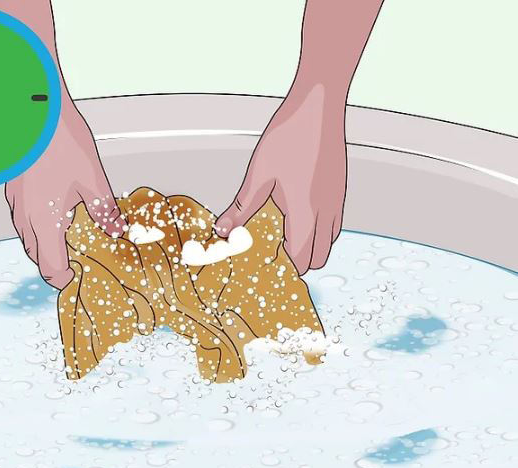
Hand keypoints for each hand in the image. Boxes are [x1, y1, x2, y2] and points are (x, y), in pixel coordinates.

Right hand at [5, 105, 125, 288]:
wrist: (32, 110)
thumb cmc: (61, 144)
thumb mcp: (93, 181)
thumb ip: (105, 211)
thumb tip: (117, 230)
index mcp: (46, 223)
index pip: (50, 267)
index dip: (63, 278)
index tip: (75, 278)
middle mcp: (26, 219)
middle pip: (36, 255)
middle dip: (53, 264)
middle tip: (72, 263)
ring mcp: (16, 203)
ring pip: (27, 237)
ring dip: (43, 246)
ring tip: (64, 240)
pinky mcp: (13, 189)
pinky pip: (22, 219)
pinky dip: (36, 226)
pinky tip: (51, 212)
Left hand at [216, 84, 345, 274]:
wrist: (320, 106)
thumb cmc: (289, 136)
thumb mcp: (258, 174)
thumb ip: (241, 207)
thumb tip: (222, 230)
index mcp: (304, 211)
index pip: (302, 257)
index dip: (288, 267)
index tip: (269, 266)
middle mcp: (326, 212)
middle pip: (320, 256)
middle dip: (300, 261)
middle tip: (275, 253)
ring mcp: (337, 201)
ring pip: (329, 241)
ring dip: (312, 246)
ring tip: (287, 235)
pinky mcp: (340, 190)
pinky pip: (334, 224)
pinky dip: (321, 231)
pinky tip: (301, 216)